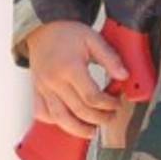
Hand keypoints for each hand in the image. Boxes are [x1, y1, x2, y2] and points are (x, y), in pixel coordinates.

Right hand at [26, 21, 128, 138]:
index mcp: (70, 68)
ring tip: (91, 131)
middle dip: (97, 119)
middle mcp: (54, 81)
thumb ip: (110, 58)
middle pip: (77, 111)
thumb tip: (124, 76)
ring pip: (58, 118)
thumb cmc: (68, 33)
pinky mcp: (36, 91)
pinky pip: (41, 113)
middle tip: (110, 118)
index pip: (91, 96)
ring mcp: (43, 88)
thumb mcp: (93, 39)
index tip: (117, 104)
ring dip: (76, 129)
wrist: (44, 28)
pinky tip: (67, 122)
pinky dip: (54, 122)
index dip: (107, 104)